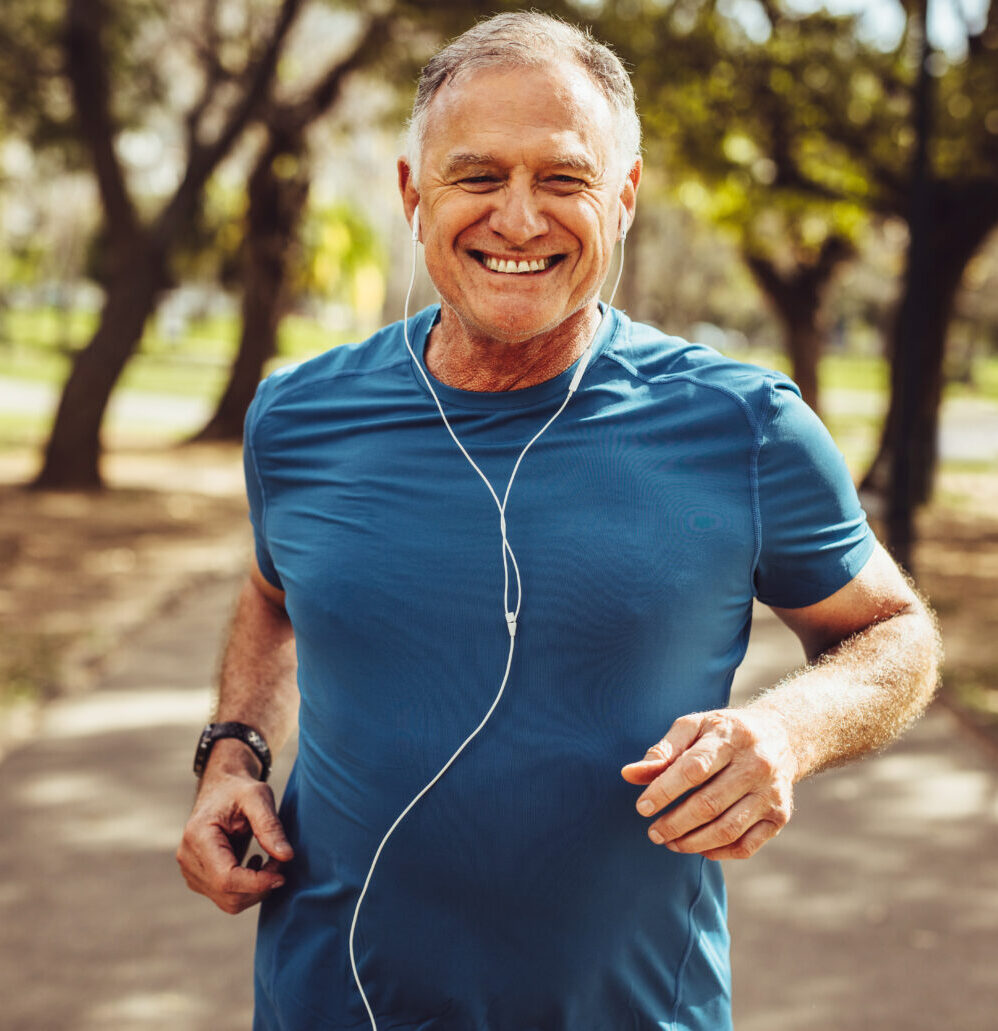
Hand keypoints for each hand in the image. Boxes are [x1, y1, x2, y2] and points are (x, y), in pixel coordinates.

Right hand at [177, 759, 293, 913]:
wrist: (221, 788)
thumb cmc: (239, 789)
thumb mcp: (258, 796)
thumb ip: (270, 826)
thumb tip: (286, 856)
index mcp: (198, 837)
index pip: (226, 878)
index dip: (257, 883)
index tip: (282, 875)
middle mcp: (189, 858)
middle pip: (227, 895)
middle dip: (260, 886)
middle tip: (280, 862)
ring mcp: (191, 871)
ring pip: (228, 901)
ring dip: (256, 889)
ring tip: (270, 860)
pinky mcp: (199, 878)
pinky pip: (226, 897)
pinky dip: (247, 888)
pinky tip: (255, 863)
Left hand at [620, 708, 796, 860]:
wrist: (781, 737)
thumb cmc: (724, 733)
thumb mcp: (693, 728)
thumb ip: (662, 751)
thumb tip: (628, 774)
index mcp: (730, 737)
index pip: (693, 769)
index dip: (664, 791)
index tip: (642, 807)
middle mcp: (756, 765)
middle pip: (709, 804)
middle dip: (674, 824)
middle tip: (653, 833)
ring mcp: (771, 793)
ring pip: (728, 829)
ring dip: (693, 842)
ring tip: (669, 842)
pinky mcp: (780, 816)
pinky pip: (746, 845)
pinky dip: (718, 853)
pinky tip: (698, 847)